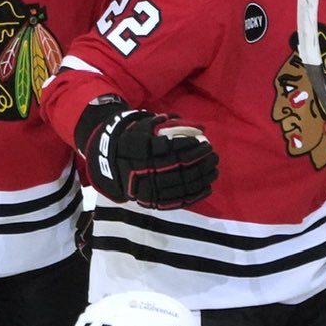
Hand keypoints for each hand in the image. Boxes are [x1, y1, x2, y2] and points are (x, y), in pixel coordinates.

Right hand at [75, 97, 219, 208]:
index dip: (192, 145)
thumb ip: (170, 124)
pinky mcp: (154, 201)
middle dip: (201, 160)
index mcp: (143, 148)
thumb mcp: (144, 126)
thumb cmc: (133, 141)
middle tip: (214, 155)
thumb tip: (201, 127)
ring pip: (181, 184)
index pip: (173, 147)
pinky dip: (195, 194)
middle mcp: (145, 168)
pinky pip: (178, 200)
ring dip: (201, 177)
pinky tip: (207, 186)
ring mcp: (149, 187)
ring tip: (213, 169)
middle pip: (180, 166)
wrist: (111, 164)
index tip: (205, 142)